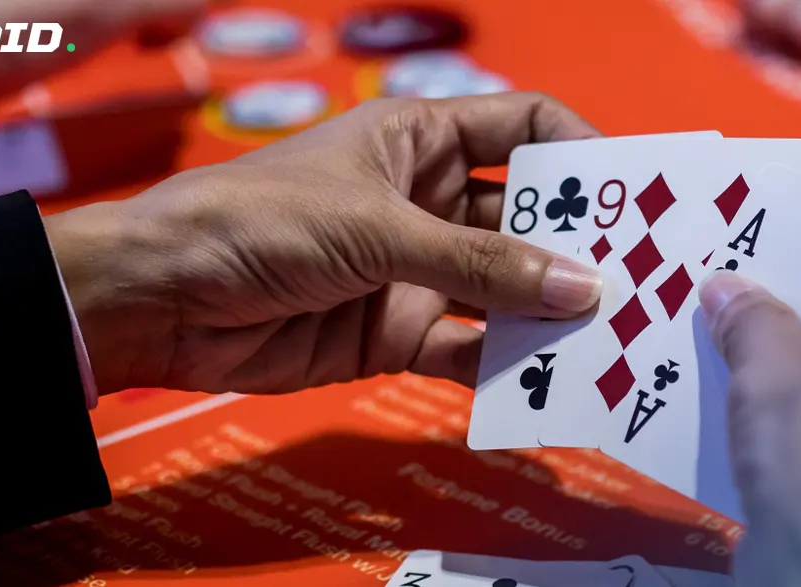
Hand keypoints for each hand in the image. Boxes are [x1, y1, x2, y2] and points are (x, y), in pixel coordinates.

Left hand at [45, 92, 606, 394]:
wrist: (159, 300)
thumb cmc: (255, 222)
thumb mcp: (375, 229)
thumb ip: (479, 265)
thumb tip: (582, 289)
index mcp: (420, 138)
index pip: (523, 128)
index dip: (579, 154)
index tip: (631, 194)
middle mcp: (427, 200)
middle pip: (527, 216)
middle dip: (579, 245)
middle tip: (641, 277)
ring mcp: (416, 270)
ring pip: (505, 289)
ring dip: (549, 312)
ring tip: (611, 336)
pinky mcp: (397, 334)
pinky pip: (469, 349)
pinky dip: (504, 365)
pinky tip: (545, 380)